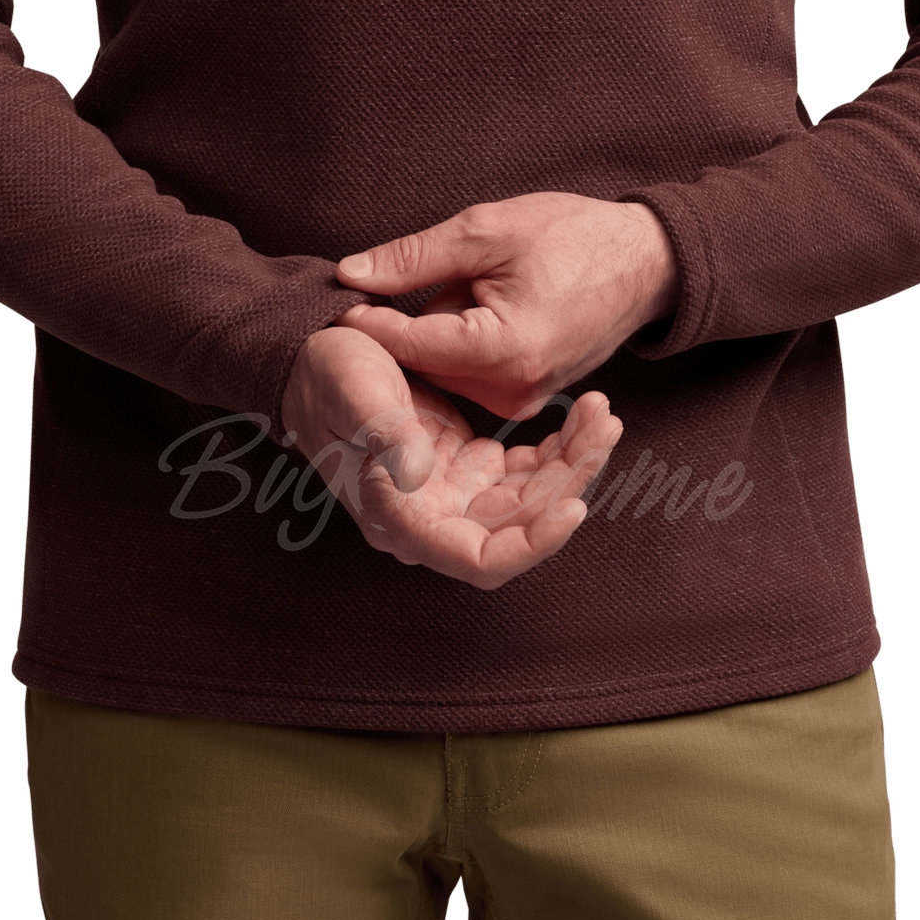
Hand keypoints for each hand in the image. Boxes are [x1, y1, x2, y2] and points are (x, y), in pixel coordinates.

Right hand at [282, 326, 622, 588]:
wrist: (316, 359)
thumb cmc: (326, 378)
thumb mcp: (353, 395)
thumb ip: (384, 436)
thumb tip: (418, 474)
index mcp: (401, 518)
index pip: (480, 560)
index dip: (532, 545)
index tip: (574, 505)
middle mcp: (433, 518)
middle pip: (521, 530)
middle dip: (570, 486)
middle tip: (603, 428)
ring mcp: (454, 496)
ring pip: (533, 502)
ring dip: (573, 464)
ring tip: (602, 415)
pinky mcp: (468, 468)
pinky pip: (527, 472)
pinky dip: (558, 449)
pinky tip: (580, 418)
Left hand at [333, 192, 677, 419]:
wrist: (645, 265)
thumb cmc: (575, 238)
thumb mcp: (488, 231)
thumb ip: (414, 258)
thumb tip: (351, 274)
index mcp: (505, 349)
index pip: (410, 343)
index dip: (368, 321)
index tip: (336, 303)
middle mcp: (512, 390)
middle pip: (423, 362)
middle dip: (410, 325)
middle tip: (423, 282)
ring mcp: (521, 402)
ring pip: (443, 372)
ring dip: (440, 334)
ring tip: (480, 292)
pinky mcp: (525, 401)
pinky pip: (468, 376)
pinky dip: (461, 346)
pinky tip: (488, 312)